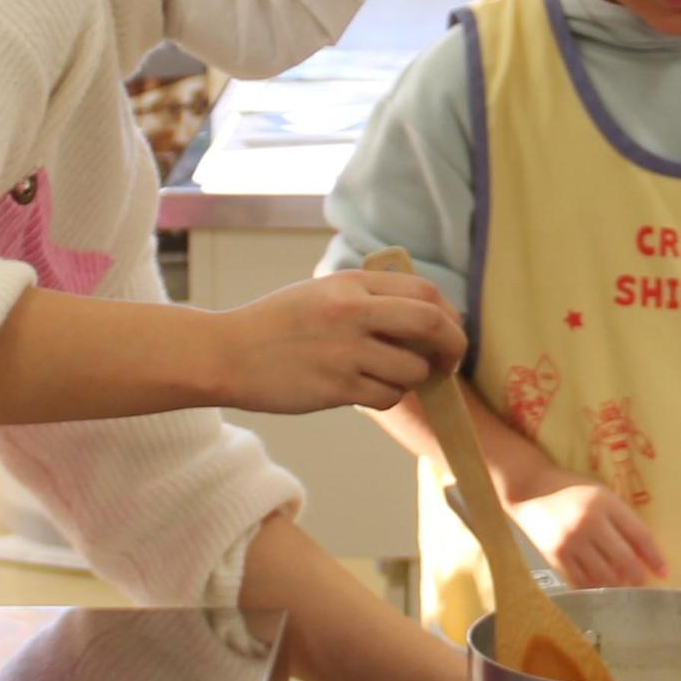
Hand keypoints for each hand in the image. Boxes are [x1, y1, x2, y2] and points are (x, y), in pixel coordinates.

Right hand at [219, 270, 463, 412]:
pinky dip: (388, 397)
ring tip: (391, 377)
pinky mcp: (336, 387)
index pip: (425, 291)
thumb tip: (426, 317)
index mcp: (352, 283)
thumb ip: (368, 297)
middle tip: (449, 364)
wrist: (227, 354)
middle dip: (453, 347)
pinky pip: (387, 396)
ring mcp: (345, 350)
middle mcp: (352, 312)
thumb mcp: (323, 292)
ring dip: (413, 379)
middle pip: (432, 324)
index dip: (450, 315)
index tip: (449, 331)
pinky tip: (368, 391)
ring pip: (412, 369)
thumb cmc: (278, 325)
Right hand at [511, 476, 665, 589]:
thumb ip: (622, 520)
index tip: (664, 572)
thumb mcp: (601, 495)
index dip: (654, 557)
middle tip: (642, 583)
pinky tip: (600, 585)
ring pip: (604, 574)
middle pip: (624, 558)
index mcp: (605, 502)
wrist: (530, 490)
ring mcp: (571, 541)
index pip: (639, 535)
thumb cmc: (572, 490)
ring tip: (622, 585)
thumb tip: (642, 554)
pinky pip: (581, 580)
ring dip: (617, 584)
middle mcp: (589, 522)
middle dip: (637, 575)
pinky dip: (594, 586)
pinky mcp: (556, 555)